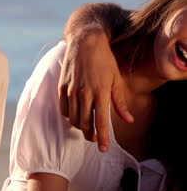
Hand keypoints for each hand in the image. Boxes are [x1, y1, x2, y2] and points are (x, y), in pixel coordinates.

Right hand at [58, 26, 133, 151]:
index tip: (103, 149)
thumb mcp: (116, 80)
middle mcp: (84, 93)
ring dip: (80, 126)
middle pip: (85, 123)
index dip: (102, 138)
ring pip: (73, 118)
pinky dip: (69, 116)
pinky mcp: (62, 86)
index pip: (100, 122)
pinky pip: (63, 108)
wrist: (86, 42)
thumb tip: (128, 119)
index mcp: (100, 92)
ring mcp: (71, 90)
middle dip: (90, 135)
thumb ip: (120, 102)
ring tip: (86, 128)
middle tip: (94, 139)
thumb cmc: (104, 60)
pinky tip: (75, 115)